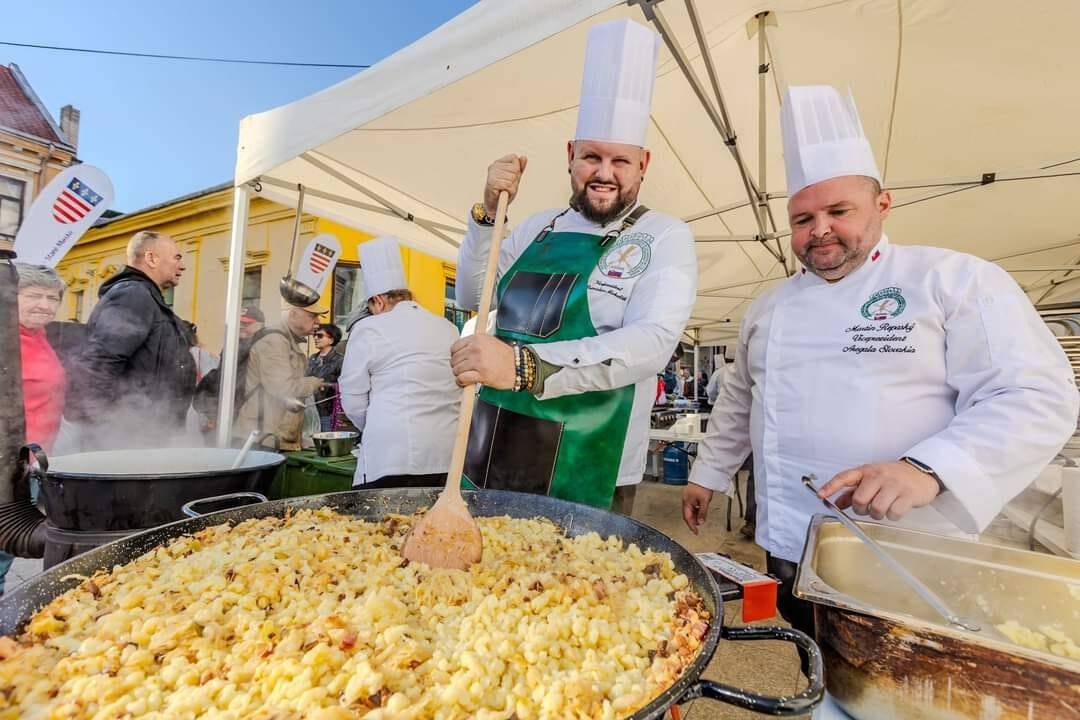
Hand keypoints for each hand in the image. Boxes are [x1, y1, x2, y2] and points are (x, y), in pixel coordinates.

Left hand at [450, 335, 515, 388]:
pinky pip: (462, 378)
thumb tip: (459, 351)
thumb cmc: (505, 356)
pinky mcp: (481, 374)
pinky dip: (461, 382)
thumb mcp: (490, 342)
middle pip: (454, 359)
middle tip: (464, 370)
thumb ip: (475, 344)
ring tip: (466, 376)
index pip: (455, 347)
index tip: (459, 360)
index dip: (455, 356)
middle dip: (457, 366)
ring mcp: (478, 361)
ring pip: (457, 369)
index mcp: (477, 339)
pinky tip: (465, 383)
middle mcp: (476, 348)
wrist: (518, 367)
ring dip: (459, 375)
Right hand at [484, 154, 527, 214]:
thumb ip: (519, 168)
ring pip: (512, 178)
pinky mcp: (492, 183)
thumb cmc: (503, 190)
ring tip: (505, 190)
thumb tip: (523, 157)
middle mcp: (494, 167)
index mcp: (498, 163)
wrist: (495, 204)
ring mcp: (492, 175)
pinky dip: (509, 191)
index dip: (517, 169)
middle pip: (515, 169)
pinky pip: (508, 185)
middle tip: (507, 186)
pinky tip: (503, 193)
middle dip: (515, 180)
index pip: (514, 158)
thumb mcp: (514, 178)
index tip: (510, 177)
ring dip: (512, 186)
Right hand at [682, 483, 713, 534]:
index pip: (687, 518)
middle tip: (698, 527)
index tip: (695, 532)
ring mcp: (688, 497)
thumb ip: (702, 513)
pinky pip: (692, 506)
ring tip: (701, 519)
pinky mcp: (691, 495)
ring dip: (695, 516)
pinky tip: (700, 511)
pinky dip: (696, 511)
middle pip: (687, 515)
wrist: (704, 475)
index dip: (691, 526)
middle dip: (692, 521)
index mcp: (686, 502)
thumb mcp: (704, 502)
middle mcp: (685, 500)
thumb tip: (700, 522)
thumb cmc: (703, 486)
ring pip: (690, 510)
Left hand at [818, 462, 940, 521]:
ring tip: (883, 509)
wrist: (921, 472)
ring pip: (876, 508)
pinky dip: (892, 516)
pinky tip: (895, 510)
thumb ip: (853, 490)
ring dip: (877, 514)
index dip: (831, 487)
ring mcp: (894, 485)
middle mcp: (878, 476)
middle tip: (868, 508)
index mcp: (866, 471)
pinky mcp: (908, 495)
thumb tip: (837, 502)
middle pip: (859, 499)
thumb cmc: (892, 477)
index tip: (820, 496)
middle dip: (861, 509)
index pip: (845, 477)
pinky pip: (894, 513)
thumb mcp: (871, 479)